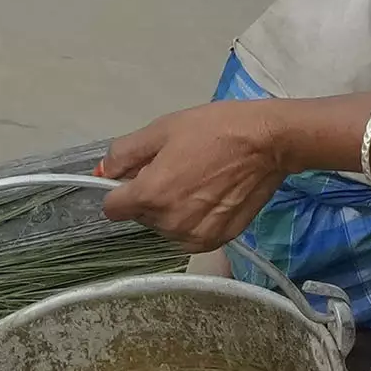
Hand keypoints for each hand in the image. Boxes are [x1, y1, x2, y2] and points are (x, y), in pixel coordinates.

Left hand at [96, 99, 303, 251]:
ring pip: (164, 228)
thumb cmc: (214, 129)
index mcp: (150, 195)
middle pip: (141, 216)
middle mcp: (169, 223)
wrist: (266, 142)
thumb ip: (124, 154)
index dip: (121, 190)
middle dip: (150, 196)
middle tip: (178, 169)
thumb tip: (104, 173)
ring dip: (171, 210)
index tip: (140, 176)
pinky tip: (210, 196)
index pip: (112, 208)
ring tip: (197, 181)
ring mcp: (194, 236)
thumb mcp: (161, 130)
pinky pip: (189, 235)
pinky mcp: (216, 241)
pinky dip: (193, 220)